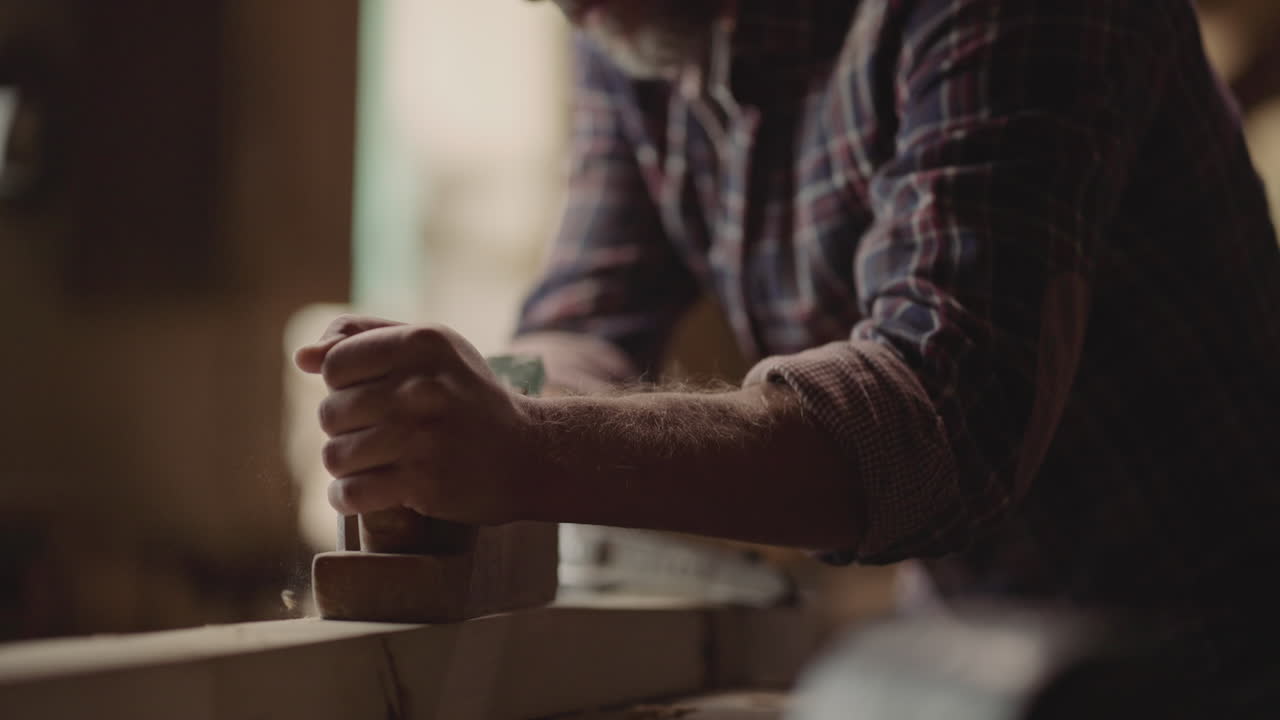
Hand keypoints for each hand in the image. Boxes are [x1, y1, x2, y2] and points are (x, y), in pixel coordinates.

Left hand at [294, 315, 536, 524]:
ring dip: (346, 465)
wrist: (530, 454)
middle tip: (376, 434)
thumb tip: (301, 356)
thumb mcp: (431, 350)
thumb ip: (365, 337)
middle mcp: (422, 386)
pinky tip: (366, 491)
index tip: (369, 396)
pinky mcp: (423, 481)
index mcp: (423, 343)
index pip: (335, 363)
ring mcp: (422, 436)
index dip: (343, 384)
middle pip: (330, 412)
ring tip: (372, 463)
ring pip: (334, 455)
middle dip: (344, 428)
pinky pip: (351, 493)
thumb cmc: (470, 398)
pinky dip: (347, 498)